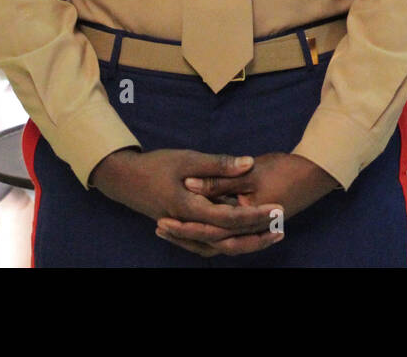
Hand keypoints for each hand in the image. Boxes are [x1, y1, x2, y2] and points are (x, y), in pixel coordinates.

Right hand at [90, 148, 284, 257]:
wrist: (124, 180)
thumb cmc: (156, 166)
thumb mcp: (187, 159)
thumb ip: (219, 164)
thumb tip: (249, 162)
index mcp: (191, 209)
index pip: (231, 218)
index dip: (257, 215)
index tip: (279, 209)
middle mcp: (189, 225)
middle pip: (228, 239)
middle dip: (257, 234)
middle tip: (282, 227)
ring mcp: (186, 230)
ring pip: (219, 245)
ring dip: (244, 241)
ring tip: (269, 234)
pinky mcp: (184, 229)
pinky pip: (208, 243)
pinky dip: (226, 242)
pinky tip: (241, 235)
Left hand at [156, 153, 339, 250]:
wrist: (317, 173)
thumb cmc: (286, 169)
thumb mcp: (250, 171)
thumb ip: (220, 178)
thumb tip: (189, 182)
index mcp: (248, 219)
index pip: (211, 228)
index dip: (186, 225)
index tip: (163, 219)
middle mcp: (252, 230)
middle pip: (213, 241)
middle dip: (186, 236)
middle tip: (160, 227)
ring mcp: (257, 230)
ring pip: (221, 243)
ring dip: (197, 238)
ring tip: (173, 230)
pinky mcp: (258, 224)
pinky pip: (231, 237)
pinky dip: (213, 235)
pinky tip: (200, 226)